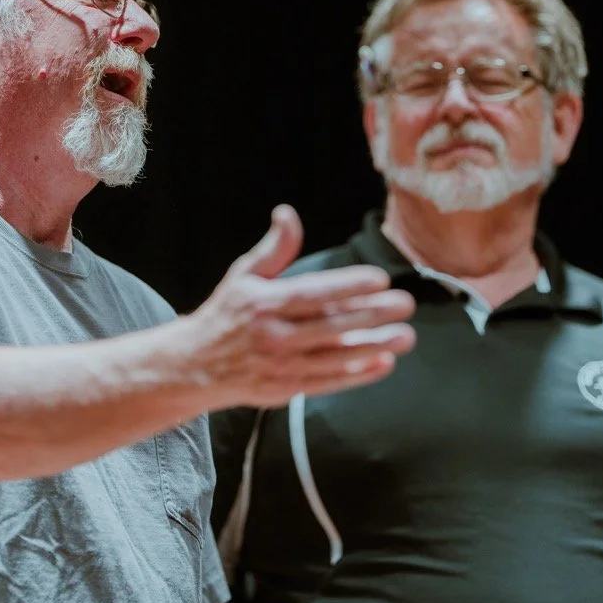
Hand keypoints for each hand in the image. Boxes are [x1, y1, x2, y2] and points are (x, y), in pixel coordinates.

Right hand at [190, 204, 415, 408]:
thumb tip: (287, 213)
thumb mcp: (244, 274)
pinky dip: (357, 375)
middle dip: (372, 315)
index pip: (313, 292)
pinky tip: (383, 364)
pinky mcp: (286, 389)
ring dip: (373, 347)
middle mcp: (275, 335)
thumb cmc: (227, 313)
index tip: (380, 279)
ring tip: (405, 337)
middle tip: (406, 304)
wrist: (196, 364)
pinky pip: (328, 382)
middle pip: (331, 325)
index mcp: (265, 303)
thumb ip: (274, 249)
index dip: (348, 286)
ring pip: (335, 357)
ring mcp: (282, 365)